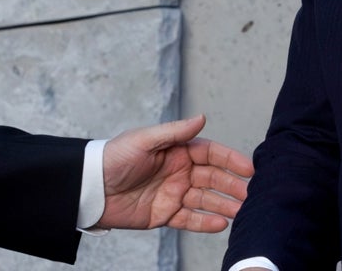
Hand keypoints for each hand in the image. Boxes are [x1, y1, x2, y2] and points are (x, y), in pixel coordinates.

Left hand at [96, 114, 252, 231]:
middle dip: (232, 185)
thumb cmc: (114, 157)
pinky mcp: (164, 214)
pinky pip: (189, 220)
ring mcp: (173, 193)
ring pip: (205, 200)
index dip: (230, 160)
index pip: (210, 154)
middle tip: (251, 194)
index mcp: (175, 151)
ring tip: (242, 212)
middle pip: (212, 178)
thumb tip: (202, 117)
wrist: (91, 187)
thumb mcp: (144, 140)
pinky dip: (205, 223)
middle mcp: (178, 171)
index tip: (249, 169)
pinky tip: (221, 223)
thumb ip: (174, 132)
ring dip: (224, 205)